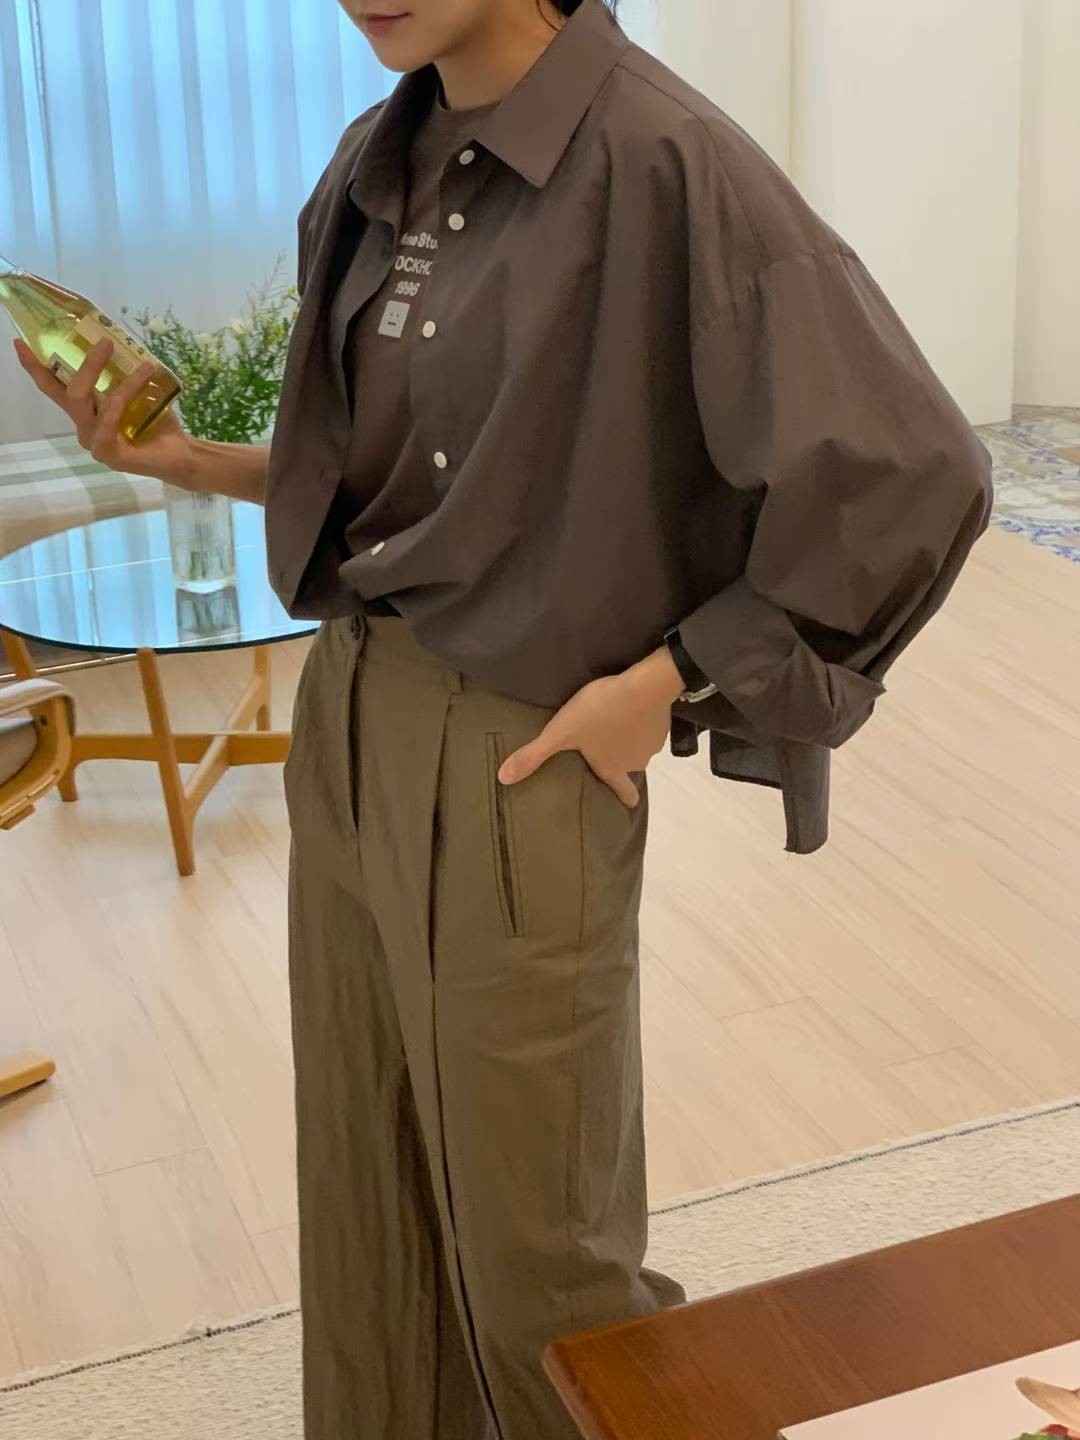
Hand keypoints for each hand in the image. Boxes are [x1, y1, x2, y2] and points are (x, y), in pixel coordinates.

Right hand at [13, 336, 193, 484]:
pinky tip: (118, 401)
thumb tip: (119, 338)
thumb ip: (124, 372)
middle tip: (106, 343)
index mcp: (86, 410)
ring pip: (90, 406)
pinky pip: (104, 431)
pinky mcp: (110, 456)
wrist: (180, 454)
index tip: (20, 343)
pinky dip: (111, 413)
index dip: (35, 367)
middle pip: (70, 392)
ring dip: (118, 383)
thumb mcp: (139, 392)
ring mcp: (95, 442)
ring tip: (145, 367)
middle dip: (86, 365)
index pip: (54, 387)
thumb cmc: (157, 422)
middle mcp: (85, 426)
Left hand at [498, 647, 685, 806]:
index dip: (625, 797)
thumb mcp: (560, 732)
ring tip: (620, 723)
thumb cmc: (599, 712)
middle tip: (611, 749)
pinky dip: (643, 720)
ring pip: (640, 745)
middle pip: (631, 767)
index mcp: (612, 767)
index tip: (628, 802)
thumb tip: (503, 779)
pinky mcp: (663, 722)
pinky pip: (651, 726)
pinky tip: (634, 709)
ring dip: (631, 738)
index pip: (623, 791)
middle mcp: (635, 761)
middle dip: (622, 761)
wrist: (642, 686)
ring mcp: (652, 743)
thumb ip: (534, 755)